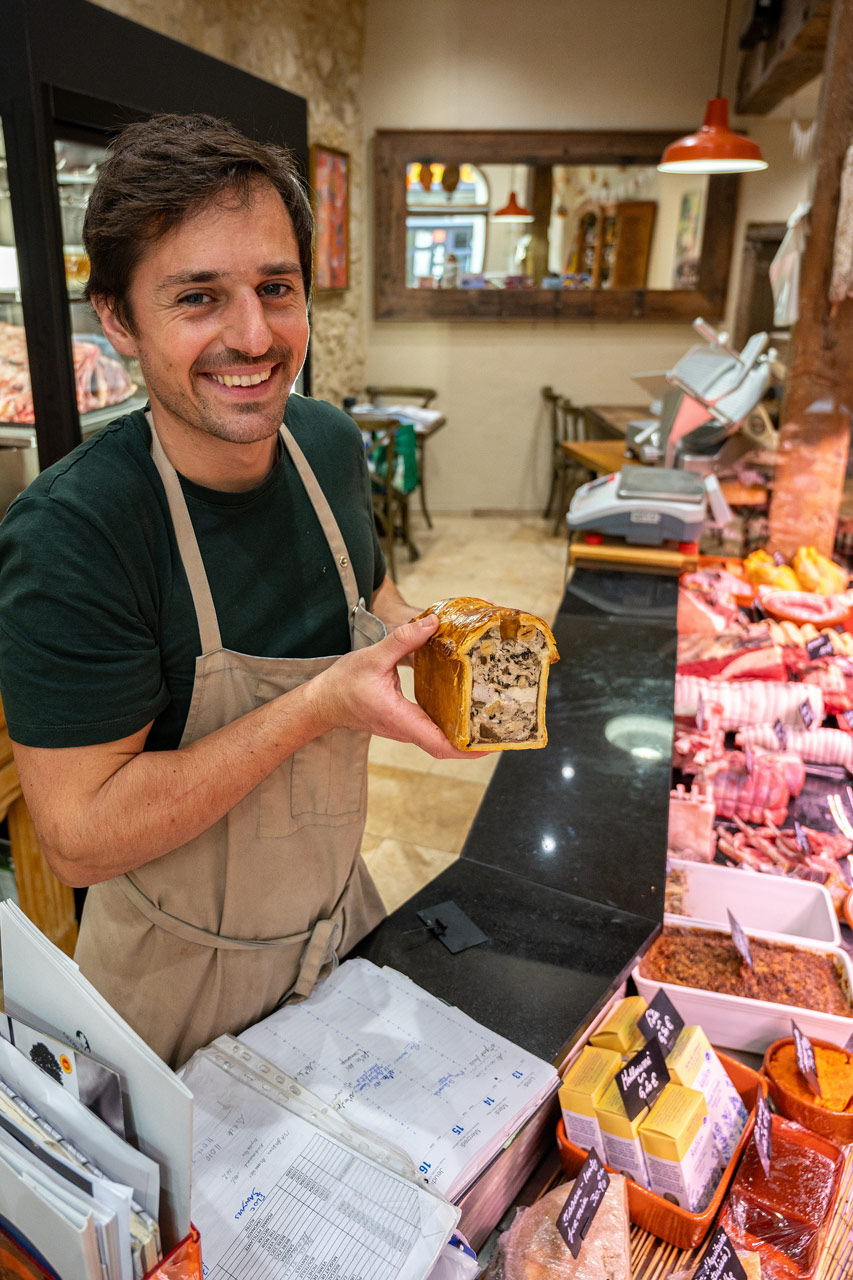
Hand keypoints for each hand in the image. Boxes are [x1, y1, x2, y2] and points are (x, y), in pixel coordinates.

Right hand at [307, 615, 487, 758]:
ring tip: (492, 715)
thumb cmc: (343, 684)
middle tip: (503, 727)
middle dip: (476, 740)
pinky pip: (435, 728)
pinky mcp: (407, 722)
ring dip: (466, 732)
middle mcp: (407, 729)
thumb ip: (404, 639)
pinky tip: (467, 704)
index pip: (439, 744)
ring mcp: (407, 728)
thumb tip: (434, 623)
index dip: (467, 749)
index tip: (490, 745)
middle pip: (448, 745)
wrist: (324, 701)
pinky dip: (453, 721)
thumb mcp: (372, 656)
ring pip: (442, 738)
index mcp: (400, 718)